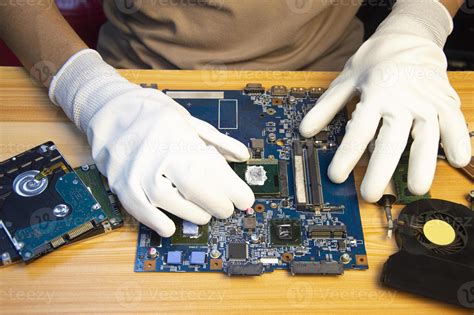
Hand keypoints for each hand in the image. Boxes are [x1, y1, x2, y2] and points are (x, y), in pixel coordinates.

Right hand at [49, 50, 253, 235]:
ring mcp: (135, 167)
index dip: (232, 188)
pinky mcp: (119, 182)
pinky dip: (156, 222)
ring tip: (204, 215)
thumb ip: (217, 139)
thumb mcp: (189, 118)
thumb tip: (242, 156)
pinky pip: (138, 208)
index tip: (244, 199)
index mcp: (178, 133)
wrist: (109, 108)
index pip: (211, 166)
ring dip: (192, 214)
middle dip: (217, 203)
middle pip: (193, 184)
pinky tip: (170, 227)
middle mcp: (157, 150)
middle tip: (226, 209)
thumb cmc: (152, 113)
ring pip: (168, 199)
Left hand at [299, 0, 470, 201]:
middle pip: (391, 140)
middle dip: (380, 170)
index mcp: (375, 94)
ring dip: (423, 163)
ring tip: (416, 187)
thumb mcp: (345, 80)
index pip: (359, 131)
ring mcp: (426, 101)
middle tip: (370, 193)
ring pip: (426, 135)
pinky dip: (458, 140)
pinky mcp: (445, 101)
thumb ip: (326, 107)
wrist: (409, 37)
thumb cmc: (375, 61)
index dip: (346, 156)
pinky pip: (454, 122)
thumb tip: (305, 130)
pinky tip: (458, 161)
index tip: (336, 176)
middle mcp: (402, 100)